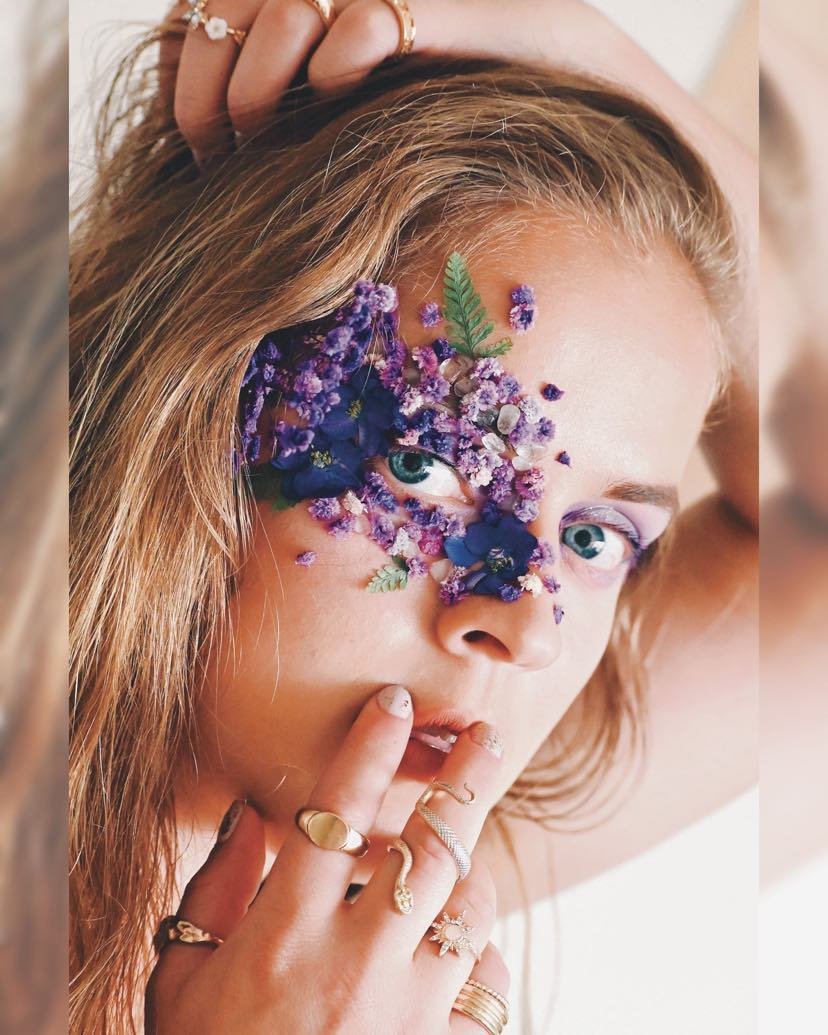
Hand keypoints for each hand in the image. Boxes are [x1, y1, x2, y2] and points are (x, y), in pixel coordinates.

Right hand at [144, 686, 509, 1032]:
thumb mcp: (181, 983)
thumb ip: (213, 893)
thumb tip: (249, 818)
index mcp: (285, 932)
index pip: (338, 810)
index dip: (372, 745)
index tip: (397, 703)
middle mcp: (356, 959)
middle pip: (431, 844)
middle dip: (466, 776)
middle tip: (487, 733)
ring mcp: (407, 1011)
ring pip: (471, 907)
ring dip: (469, 874)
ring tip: (457, 862)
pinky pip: (488, 984)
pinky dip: (481, 959)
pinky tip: (458, 959)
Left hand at [158, 0, 549, 164]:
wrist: (557, 84)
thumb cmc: (446, 108)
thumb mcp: (350, 116)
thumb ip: (286, 112)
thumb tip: (215, 155)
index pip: (201, 10)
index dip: (182, 71)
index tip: (193, 142)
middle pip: (220, 8)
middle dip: (204, 93)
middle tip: (217, 158)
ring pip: (277, 12)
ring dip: (256, 86)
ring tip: (267, 143)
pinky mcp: (427, 6)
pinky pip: (356, 28)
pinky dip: (334, 69)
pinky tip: (342, 103)